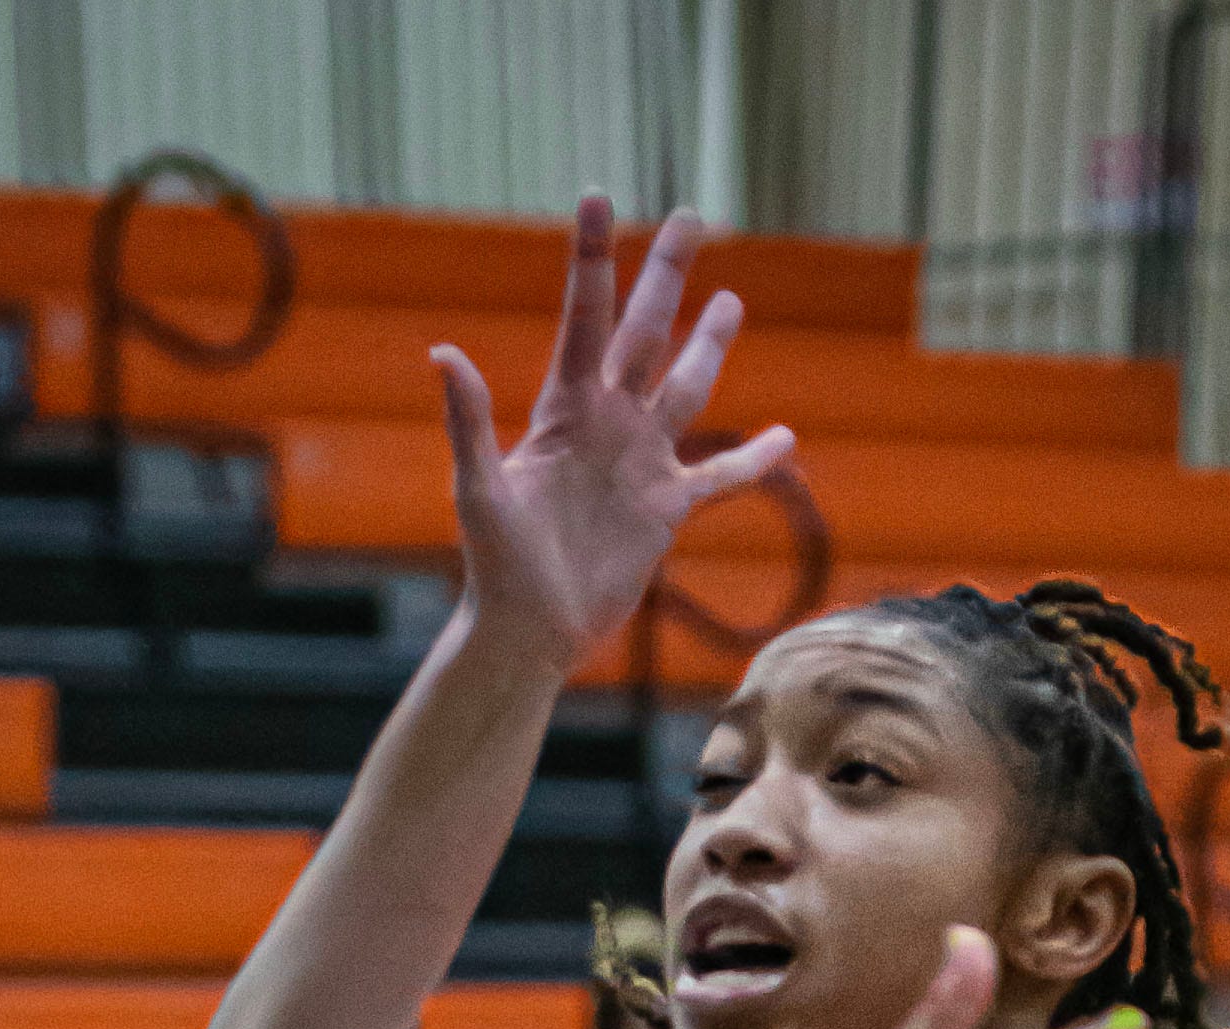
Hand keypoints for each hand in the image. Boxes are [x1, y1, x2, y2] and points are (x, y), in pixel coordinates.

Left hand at [433, 196, 795, 670]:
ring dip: (708, 346)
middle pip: (645, 331)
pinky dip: (753, 461)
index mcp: (564, 408)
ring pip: (685, 388)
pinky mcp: (665, 510)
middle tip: (691, 216)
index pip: (585, 318)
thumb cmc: (495, 564)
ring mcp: (640, 462)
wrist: (530, 631)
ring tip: (731, 300)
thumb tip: (443, 353)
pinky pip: (719, 479)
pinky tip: (786, 438)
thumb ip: (469, 421)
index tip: (597, 196)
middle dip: (666, 274)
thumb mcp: (478, 491)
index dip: (592, 259)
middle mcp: (607, 423)